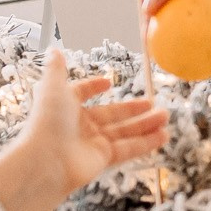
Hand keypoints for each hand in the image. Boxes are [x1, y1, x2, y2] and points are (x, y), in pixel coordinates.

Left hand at [0, 50, 169, 210]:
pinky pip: (128, 148)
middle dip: (133, 109)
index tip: (108, 83)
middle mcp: (80, 125)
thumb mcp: (52, 87)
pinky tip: (163, 135)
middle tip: (153, 103)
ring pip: (124, 131)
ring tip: (165, 116)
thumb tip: (53, 49)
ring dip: (145, 124)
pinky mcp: (103, 159)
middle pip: (112, 115)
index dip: (93, 87)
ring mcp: (93, 143)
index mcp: (67, 106)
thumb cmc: (47, 121)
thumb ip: (56, 69)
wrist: (45, 160)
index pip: (82, 94)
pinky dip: (146, 143)